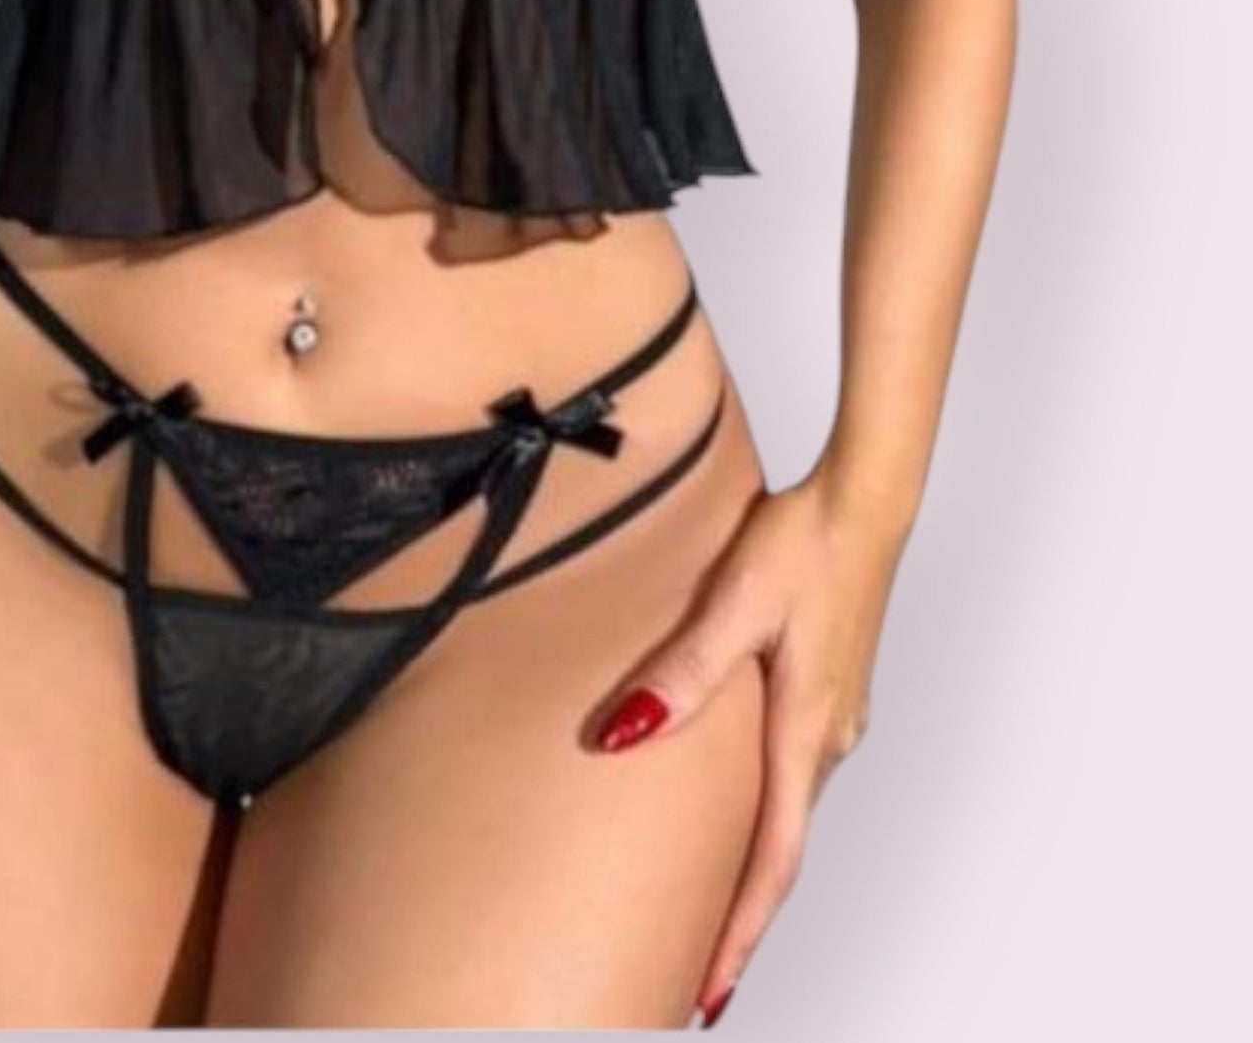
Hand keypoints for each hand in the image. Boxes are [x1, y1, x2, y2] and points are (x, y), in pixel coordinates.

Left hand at [583, 464, 910, 1026]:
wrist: (865, 498)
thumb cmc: (803, 543)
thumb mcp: (733, 604)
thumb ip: (683, 673)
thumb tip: (626, 737)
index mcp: (805, 734)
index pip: (769, 865)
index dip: (735, 936)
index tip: (703, 998)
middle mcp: (826, 740)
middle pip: (778, 855)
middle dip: (736, 922)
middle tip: (688, 979)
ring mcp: (832, 718)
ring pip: (784, 817)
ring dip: (747, 872)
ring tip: (701, 914)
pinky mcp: (826, 693)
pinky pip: (787, 780)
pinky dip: (757, 821)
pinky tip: (726, 816)